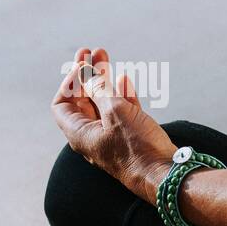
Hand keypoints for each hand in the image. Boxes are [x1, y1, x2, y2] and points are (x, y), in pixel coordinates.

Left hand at [50, 47, 177, 201]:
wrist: (164, 173)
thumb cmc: (136, 147)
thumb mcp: (114, 111)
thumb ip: (99, 90)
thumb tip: (89, 78)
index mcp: (80, 133)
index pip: (62, 104)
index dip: (69, 83)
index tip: (82, 66)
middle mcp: (92, 135)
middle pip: (82, 100)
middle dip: (85, 74)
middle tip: (90, 52)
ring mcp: (112, 136)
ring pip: (102, 102)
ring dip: (103, 79)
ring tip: (104, 57)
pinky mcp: (131, 137)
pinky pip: (120, 112)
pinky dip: (120, 94)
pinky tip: (123, 79)